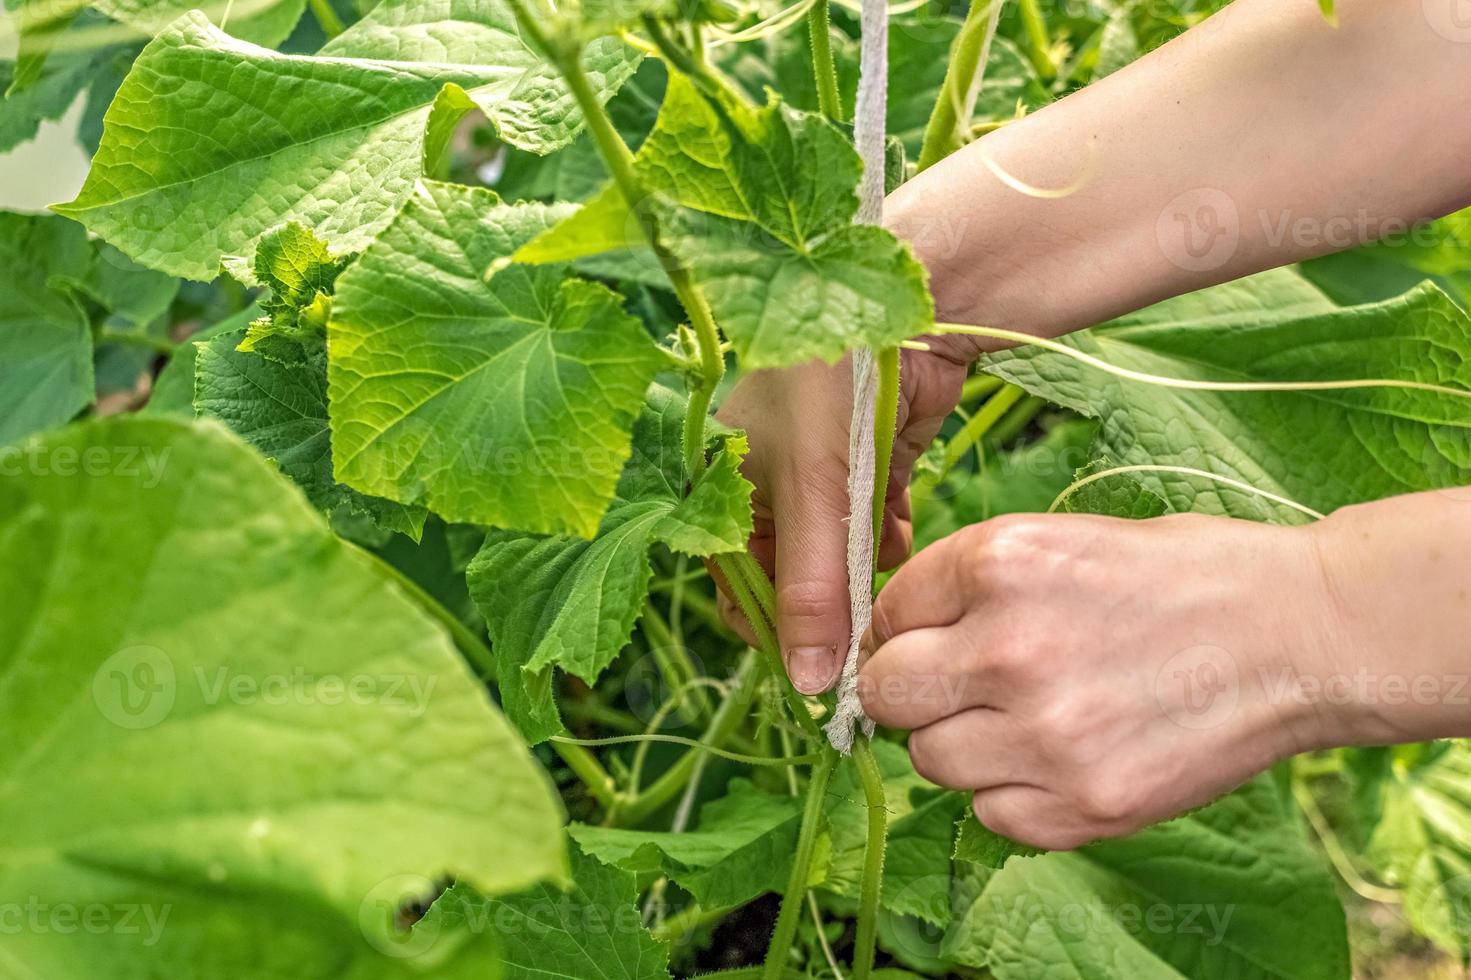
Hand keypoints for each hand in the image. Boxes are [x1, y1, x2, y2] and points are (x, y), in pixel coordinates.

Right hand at [714, 347, 968, 693]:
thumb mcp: (812, 492)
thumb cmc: (829, 385)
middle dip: (828, 603)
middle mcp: (762, 484)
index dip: (774, 629)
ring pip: (838, 557)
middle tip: (864, 635)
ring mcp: (818, 475)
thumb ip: (812, 590)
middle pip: (791, 575)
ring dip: (863, 573)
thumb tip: (808, 685)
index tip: (818, 665)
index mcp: (720, 486)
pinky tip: (899, 536)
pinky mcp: (867, 465)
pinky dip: (886, 539)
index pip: (735, 585)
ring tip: (884, 575)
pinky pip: (871, 526)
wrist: (907, 302)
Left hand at [857, 510, 1352, 849]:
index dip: (906, 626)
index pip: (889, 611)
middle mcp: (1009, 648)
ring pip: (931, 760)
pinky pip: (992, 814)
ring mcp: (1045, 735)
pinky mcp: (1085, 805)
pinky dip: (1013, 793)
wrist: (1303, 635)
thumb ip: (976, 584)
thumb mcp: (1067, 539)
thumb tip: (902, 629)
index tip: (929, 638)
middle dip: (910, 689)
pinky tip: (1061, 757)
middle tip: (955, 686)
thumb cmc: (1188, 576)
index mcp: (1001, 562)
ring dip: (961, 743)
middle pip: (887, 692)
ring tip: (1024, 719)